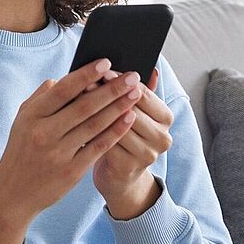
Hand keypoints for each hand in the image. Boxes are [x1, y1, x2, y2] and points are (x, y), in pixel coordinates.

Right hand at [0, 58, 142, 243]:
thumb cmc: (21, 148)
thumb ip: (42, 96)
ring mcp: (59, 153)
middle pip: (84, 106)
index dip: (85, 74)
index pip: (63, 90)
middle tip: (132, 76)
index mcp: (33, 115)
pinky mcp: (72, 171)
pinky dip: (115, 131)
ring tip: (135, 93)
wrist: (13, 192)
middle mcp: (44, 133)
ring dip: (118, 107)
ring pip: (95, 125)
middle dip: (111, 89)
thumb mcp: (23, 118)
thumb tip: (64, 78)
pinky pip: (98, 147)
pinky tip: (129, 118)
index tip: (106, 62)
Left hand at [90, 68, 173, 213]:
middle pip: (131, 108)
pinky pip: (106, 143)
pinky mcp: (128, 168)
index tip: (103, 70)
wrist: (120, 175)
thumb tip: (151, 67)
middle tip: (87, 81)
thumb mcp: (136, 111)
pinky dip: (91, 130)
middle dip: (107, 94)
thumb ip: (142, 90)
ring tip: (78, 97)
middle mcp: (162, 137)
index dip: (121, 81)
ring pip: (117, 126)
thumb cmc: (125, 134)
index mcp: (166, 117)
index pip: (143, 93)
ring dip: (96, 111)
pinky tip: (77, 120)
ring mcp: (147, 154)